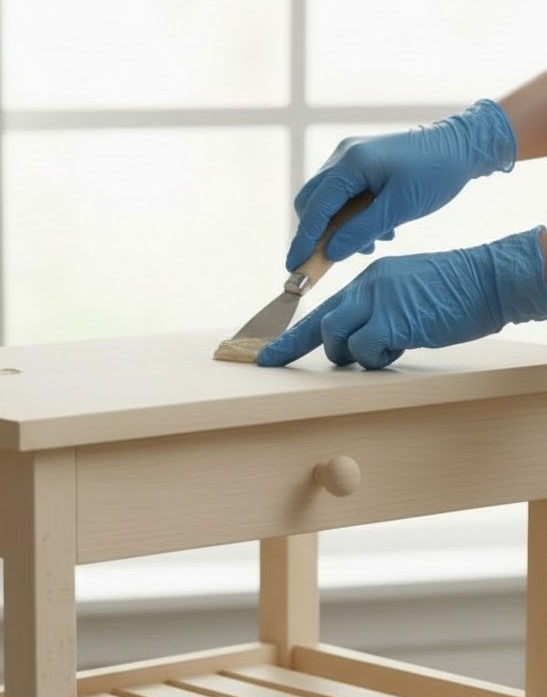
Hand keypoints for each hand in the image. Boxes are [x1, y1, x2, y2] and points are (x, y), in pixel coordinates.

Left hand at [258, 227, 546, 369]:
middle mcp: (366, 286)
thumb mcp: (407, 293)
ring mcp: (376, 301)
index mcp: (368, 279)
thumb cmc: (457, 292)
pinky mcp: (391, 320)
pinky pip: (364, 351)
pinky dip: (378, 358)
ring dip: (356, 355)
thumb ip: (376, 311)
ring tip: (388, 347)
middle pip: (321, 327)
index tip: (264, 357)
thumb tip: (356, 343)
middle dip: (326, 351)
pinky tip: (402, 346)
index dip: (288, 338)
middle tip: (342, 358)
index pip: (319, 310)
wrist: (491, 280)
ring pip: (336, 338)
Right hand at [286, 99, 516, 271]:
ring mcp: (349, 158)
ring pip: (325, 201)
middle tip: (331, 259)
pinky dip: (349, 216)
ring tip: (369, 242)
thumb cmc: (435, 173)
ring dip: (337, 227)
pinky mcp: (359, 164)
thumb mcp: (399, 208)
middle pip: (310, 202)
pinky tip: (375, 228)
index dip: (303, 241)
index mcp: (350, 164)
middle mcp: (342, 157)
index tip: (294, 267)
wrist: (462, 145)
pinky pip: (341, 195)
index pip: (315, 208)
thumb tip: (330, 253)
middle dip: (316, 233)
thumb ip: (361, 232)